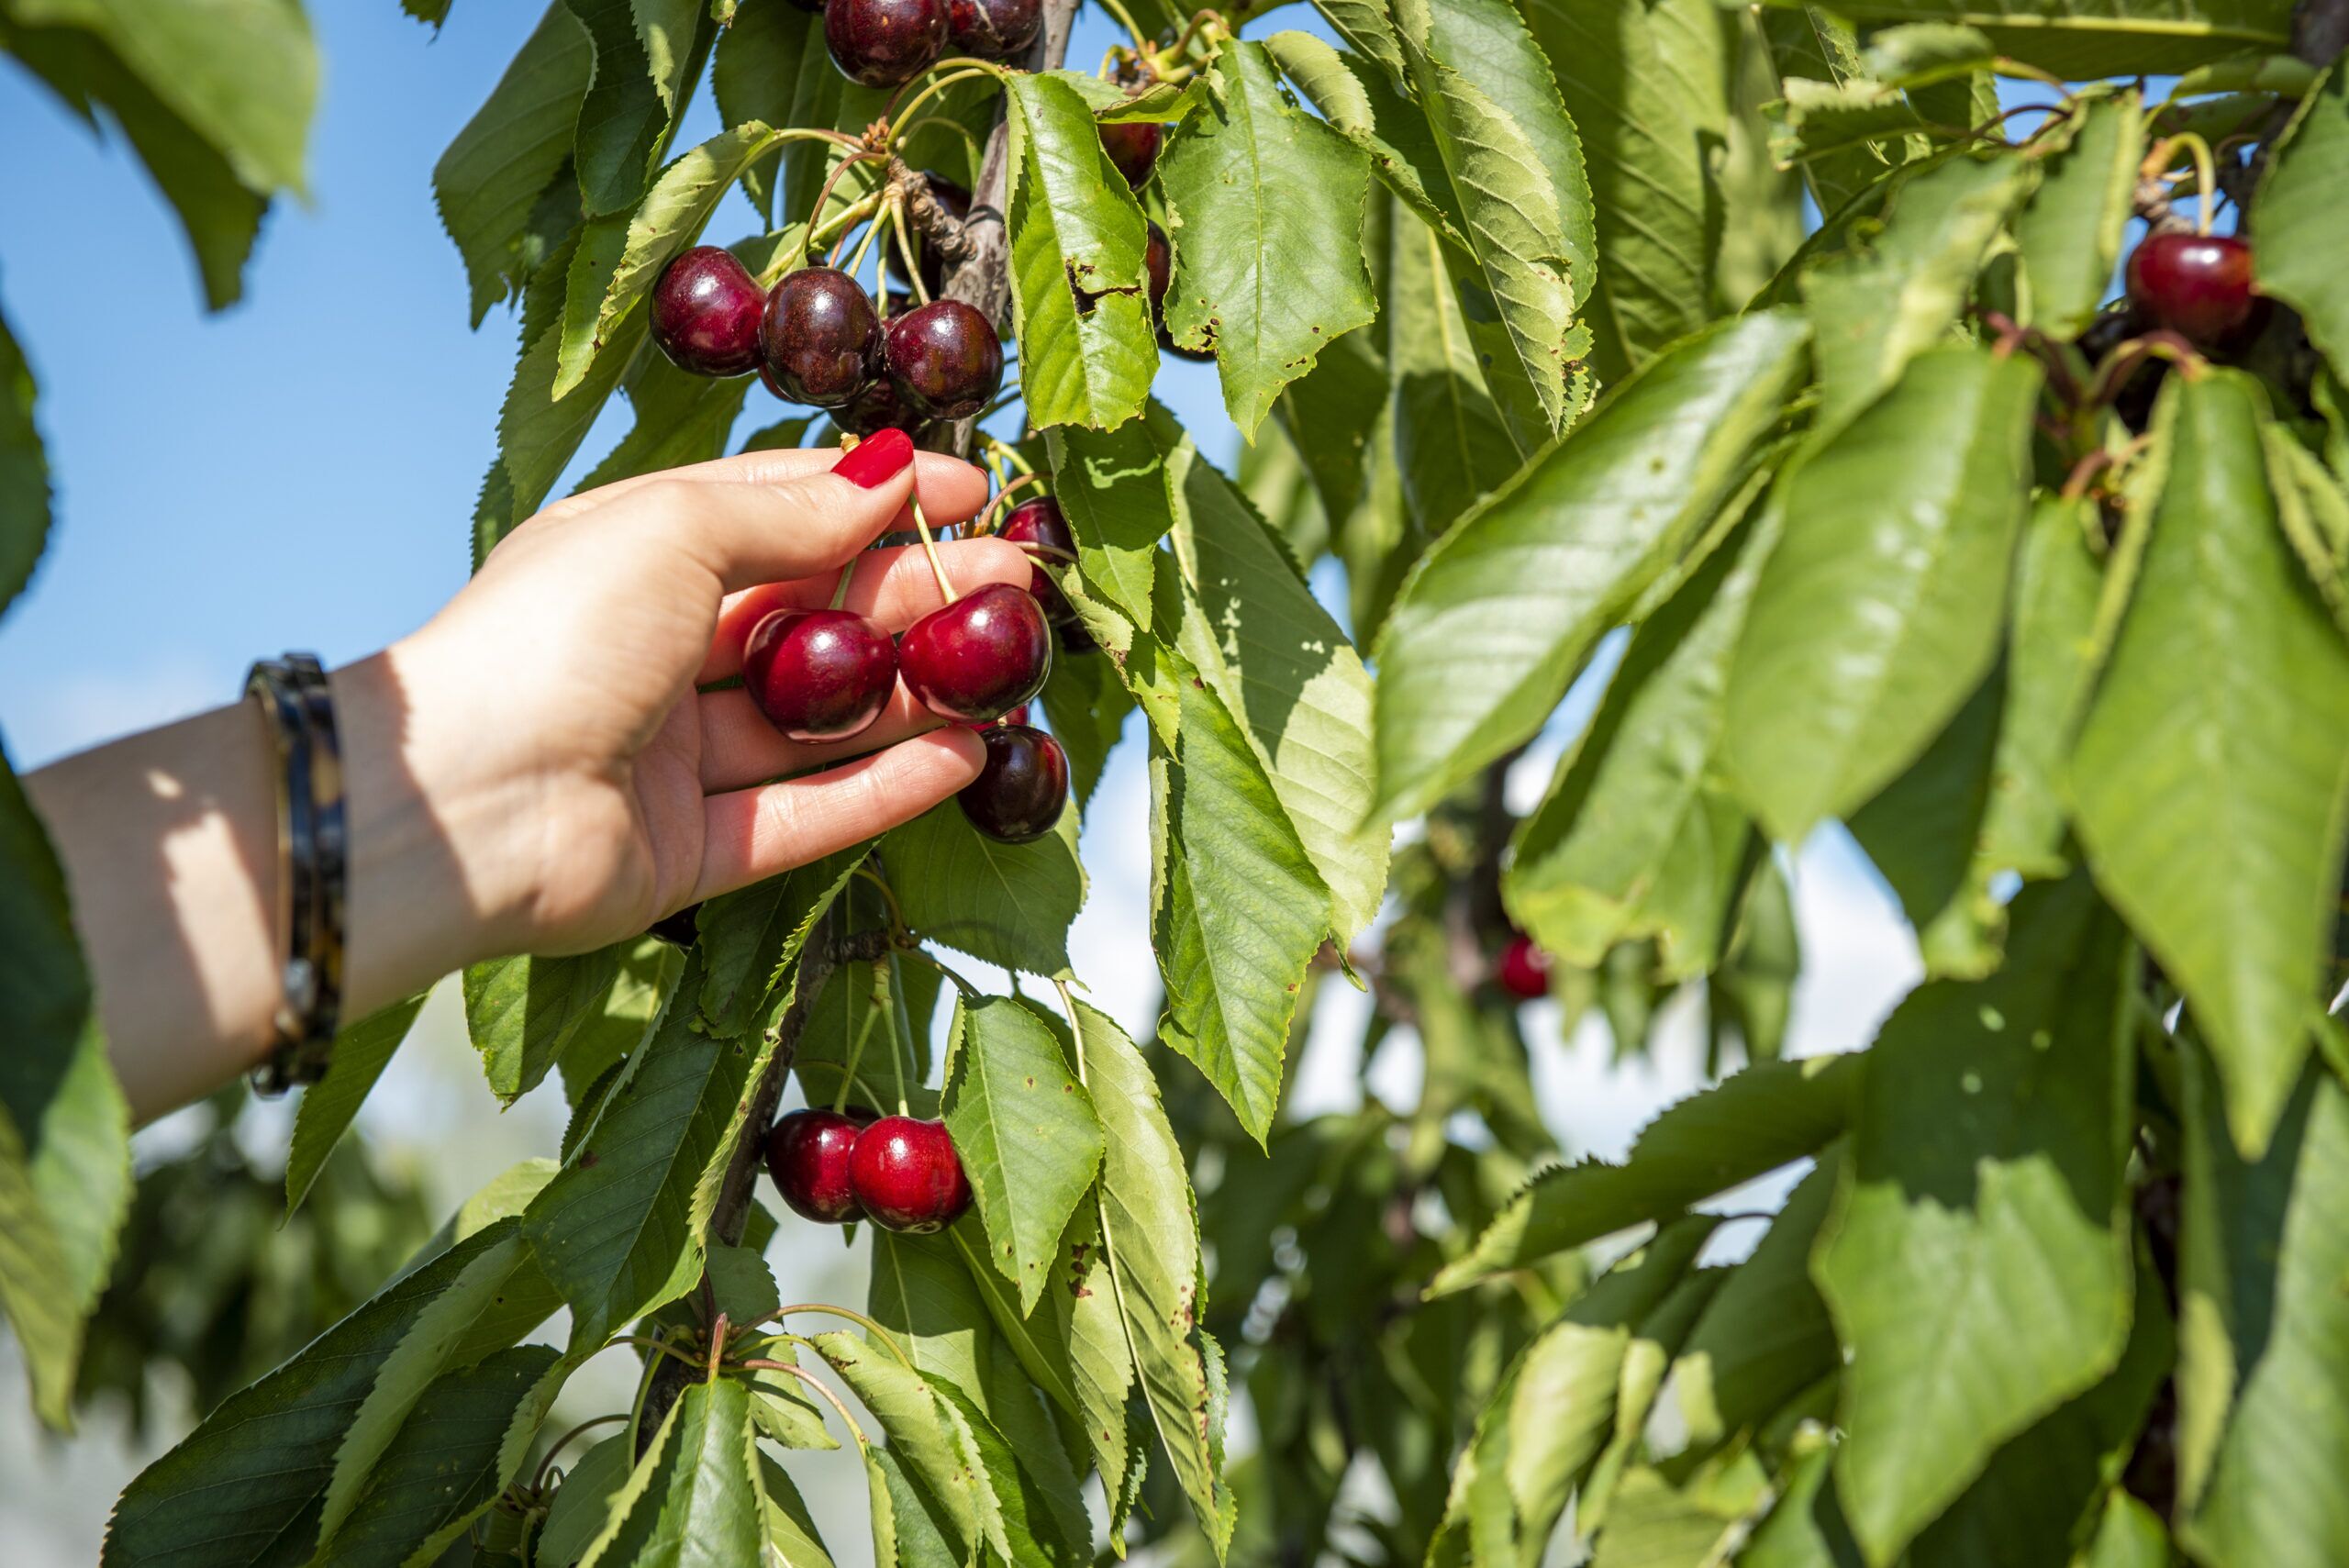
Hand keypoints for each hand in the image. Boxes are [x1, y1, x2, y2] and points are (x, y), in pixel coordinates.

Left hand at [337, 436, 1029, 1000]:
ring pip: (816, 721)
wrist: (458, 808)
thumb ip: (790, 510)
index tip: (971, 491)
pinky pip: (805, 815)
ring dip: (915, 694)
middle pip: (812, 618)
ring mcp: (672, 756)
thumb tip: (891, 473)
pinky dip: (884, 787)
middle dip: (917, 597)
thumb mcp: (673, 531)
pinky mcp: (691, 853)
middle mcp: (654, 650)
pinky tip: (964, 758)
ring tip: (1006, 672)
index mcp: (636, 555)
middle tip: (1015, 585)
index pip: (778, 512)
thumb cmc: (552, 635)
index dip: (875, 497)